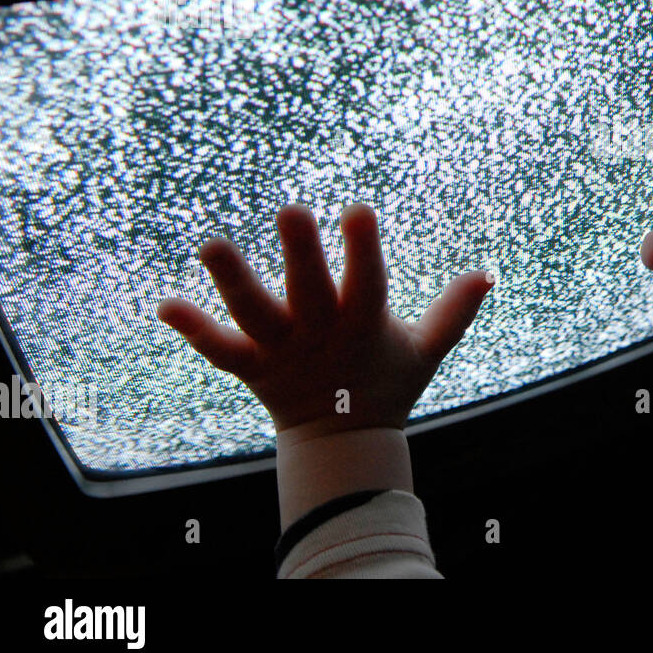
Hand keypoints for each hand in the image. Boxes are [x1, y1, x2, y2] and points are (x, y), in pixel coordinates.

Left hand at [157, 203, 491, 439]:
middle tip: (291, 211)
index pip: (365, 282)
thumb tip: (486, 274)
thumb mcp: (427, 349)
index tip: (357, 209)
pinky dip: (193, 330)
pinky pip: (218, 350)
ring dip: (232, 281)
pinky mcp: (251, 367)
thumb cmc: (387, 383)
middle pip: (308, 291)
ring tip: (210, 244)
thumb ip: (454, 311)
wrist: (344, 442)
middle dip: (300, 253)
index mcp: (362, 325)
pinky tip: (165, 303)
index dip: (362, 248)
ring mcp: (281, 352)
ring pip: (254, 315)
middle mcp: (320, 335)